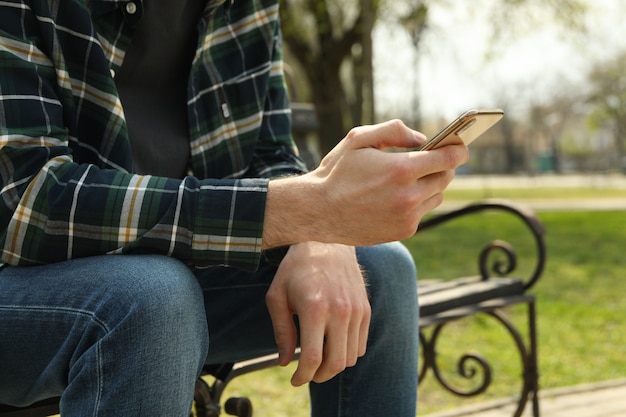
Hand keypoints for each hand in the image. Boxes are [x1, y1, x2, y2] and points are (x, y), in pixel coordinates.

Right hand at [263, 119, 468, 248]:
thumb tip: (422, 139)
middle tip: (434, 160)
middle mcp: (409, 195)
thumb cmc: (337, 172)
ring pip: (436, 196)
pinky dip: (416, 203)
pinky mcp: (404, 231)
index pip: (449, 158)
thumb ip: (395, 130)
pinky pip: (422, 213)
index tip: (460, 146)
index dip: (458, 150)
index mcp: (402, 169)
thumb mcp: (359, 138)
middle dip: (442, 166)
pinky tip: (396, 198)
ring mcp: (408, 216)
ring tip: (412, 179)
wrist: (318, 211)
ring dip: (430, 185)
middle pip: (446, 177)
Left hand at [265, 242, 370, 386]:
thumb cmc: (296, 269)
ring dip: (333, 366)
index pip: (313, 358)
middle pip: (336, 363)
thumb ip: (281, 332)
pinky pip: (361, 345)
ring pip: (351, 357)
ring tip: (318, 360)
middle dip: (319, 377)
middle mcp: (339, 310)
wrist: (327, 241)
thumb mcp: (277, 297)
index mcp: (314, 308)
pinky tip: (332, 346)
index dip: (303, 376)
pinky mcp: (365, 309)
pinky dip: (347, 353)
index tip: (295, 379)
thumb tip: (285, 362)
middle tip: (307, 374)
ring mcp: (356, 310)